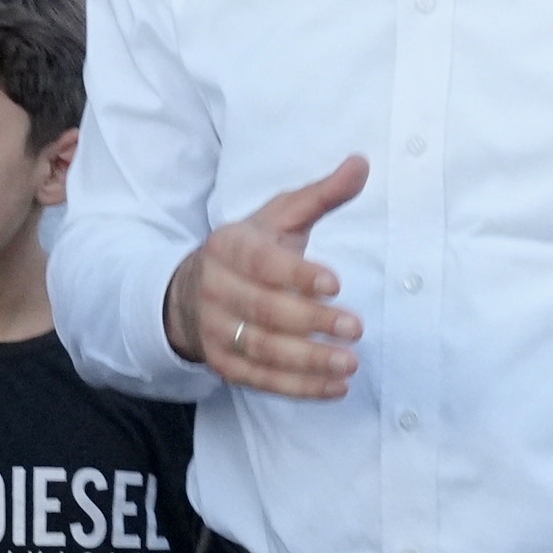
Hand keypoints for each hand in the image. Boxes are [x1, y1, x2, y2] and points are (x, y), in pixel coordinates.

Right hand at [164, 156, 368, 397]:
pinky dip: (300, 388)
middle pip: (264, 310)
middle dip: (311, 321)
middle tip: (355, 328)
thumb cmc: (250, 251)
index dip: (297, 275)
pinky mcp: (225, 365)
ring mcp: (216, 330)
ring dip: (308, 361)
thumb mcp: (278, 217)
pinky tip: (336, 387)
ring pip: (263, 350)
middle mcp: (215, 288)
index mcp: (229, 246)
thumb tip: (362, 163)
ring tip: (350, 363)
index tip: (335, 283)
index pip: (261, 263)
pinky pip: (262, 381)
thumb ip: (321, 195)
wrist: (190, 293)